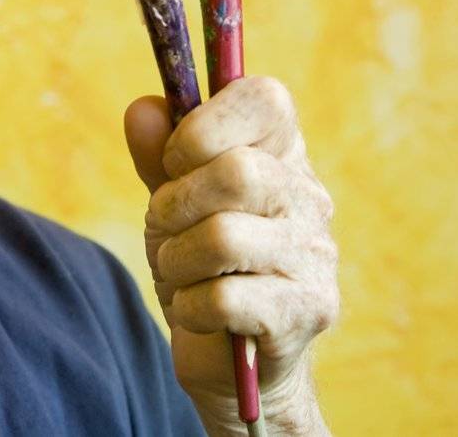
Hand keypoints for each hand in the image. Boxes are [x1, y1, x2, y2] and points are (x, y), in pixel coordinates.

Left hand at [124, 75, 338, 434]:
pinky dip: (190, 306)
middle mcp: (309, 197)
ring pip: (224, 237)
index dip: (206, 123)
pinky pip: (224, 299)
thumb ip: (158, 156)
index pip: (267, 99)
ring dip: (176, 258)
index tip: (176, 159)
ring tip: (179, 270)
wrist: (233, 359)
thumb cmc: (202, 264)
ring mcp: (315, 255)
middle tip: (164, 224)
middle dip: (176, 202)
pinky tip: (198, 312)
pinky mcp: (308, 311)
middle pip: (240, 171)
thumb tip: (142, 110)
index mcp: (283, 153)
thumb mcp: (172, 203)